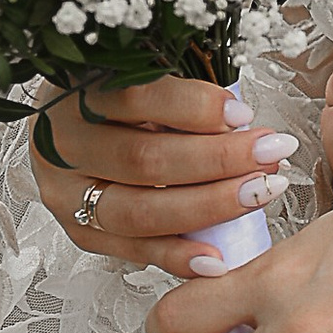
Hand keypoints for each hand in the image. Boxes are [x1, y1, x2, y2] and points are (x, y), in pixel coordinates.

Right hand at [28, 72, 297, 278]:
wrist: (65, 130)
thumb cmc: (115, 98)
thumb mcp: (141, 76)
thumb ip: (180, 94)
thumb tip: (240, 121)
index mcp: (77, 92)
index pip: (138, 98)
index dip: (196, 108)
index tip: (243, 115)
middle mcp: (62, 144)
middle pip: (144, 159)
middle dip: (218, 161)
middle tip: (269, 154)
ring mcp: (66, 193)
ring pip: (139, 211)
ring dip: (209, 207)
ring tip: (259, 194)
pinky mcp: (79, 231)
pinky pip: (132, 250)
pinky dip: (178, 256)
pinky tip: (216, 257)